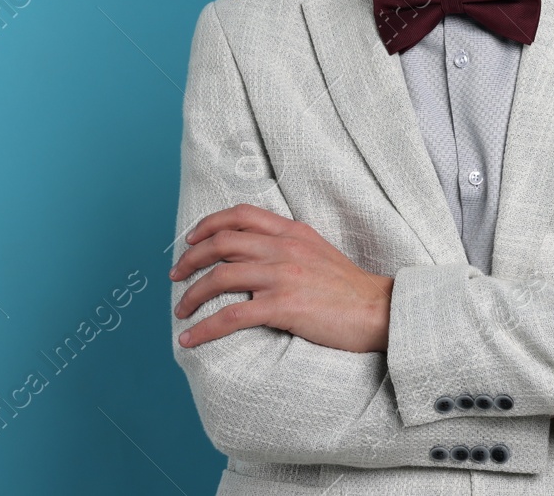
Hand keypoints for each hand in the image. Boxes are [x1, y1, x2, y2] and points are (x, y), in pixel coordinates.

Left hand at [169, 203, 393, 353]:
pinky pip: (231, 316)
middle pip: (221, 243)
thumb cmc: (348, 288)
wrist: (378, 310)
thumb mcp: (317, 251)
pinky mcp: (284, 306)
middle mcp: (283, 247)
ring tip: (180, 310)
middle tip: (176, 276)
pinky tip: (190, 339)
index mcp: (292, 231)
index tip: (191, 241)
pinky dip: (204, 328)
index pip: (240, 215)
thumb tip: (255, 250)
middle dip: (190, 259)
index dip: (209, 224)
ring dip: (192, 295)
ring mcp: (282, 276)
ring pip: (220, 277)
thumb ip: (287, 244)